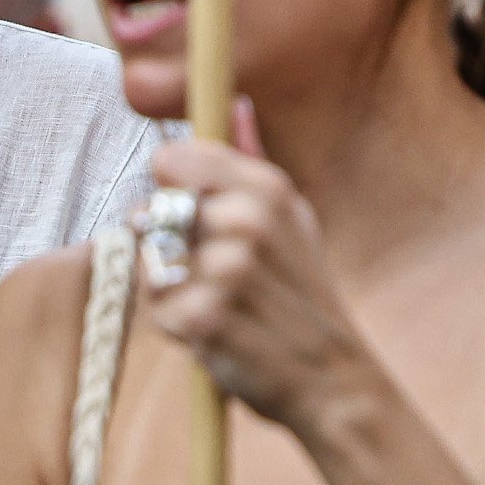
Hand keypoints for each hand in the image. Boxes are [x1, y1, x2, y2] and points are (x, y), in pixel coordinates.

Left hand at [137, 119, 383, 446]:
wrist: (335, 379)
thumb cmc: (303, 297)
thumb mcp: (294, 220)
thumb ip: (253, 163)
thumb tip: (235, 105)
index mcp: (267, 188)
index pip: (172, 158)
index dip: (170, 186)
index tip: (190, 212)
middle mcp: (246, 221)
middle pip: (152, 212)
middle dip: (168, 246)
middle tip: (214, 276)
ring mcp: (225, 270)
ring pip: (150, 263)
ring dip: (171, 290)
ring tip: (217, 305)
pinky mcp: (203, 319)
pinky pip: (157, 311)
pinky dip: (177, 329)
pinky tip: (216, 335)